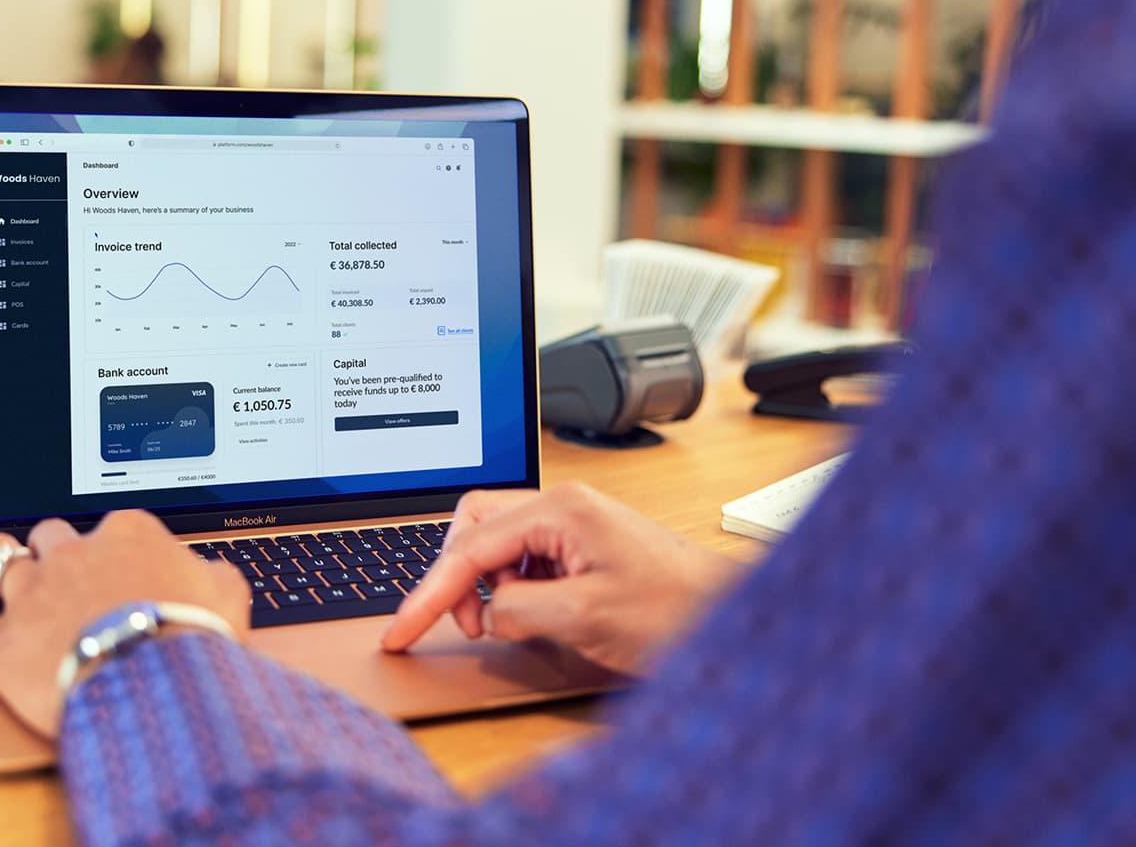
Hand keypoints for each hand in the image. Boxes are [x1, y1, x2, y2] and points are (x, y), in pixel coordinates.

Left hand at [0, 511, 249, 737]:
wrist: (152, 685)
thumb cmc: (192, 638)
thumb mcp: (227, 597)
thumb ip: (214, 575)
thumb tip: (212, 575)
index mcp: (126, 534)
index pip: (112, 526)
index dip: (115, 547)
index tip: (122, 566)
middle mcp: (71, 554)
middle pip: (50, 535)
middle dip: (53, 549)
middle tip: (63, 570)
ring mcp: (29, 596)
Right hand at [381, 483, 740, 674]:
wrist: (734, 617)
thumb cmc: (675, 611)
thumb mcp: (585, 619)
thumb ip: (519, 611)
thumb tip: (487, 614)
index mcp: (560, 510)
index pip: (470, 547)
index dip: (428, 594)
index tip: (400, 630)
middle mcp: (564, 505)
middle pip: (474, 525)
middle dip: (456, 577)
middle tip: (466, 626)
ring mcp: (575, 522)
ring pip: (497, 542)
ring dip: (488, 585)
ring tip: (511, 625)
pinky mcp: (583, 545)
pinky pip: (526, 559)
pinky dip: (515, 590)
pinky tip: (536, 618)